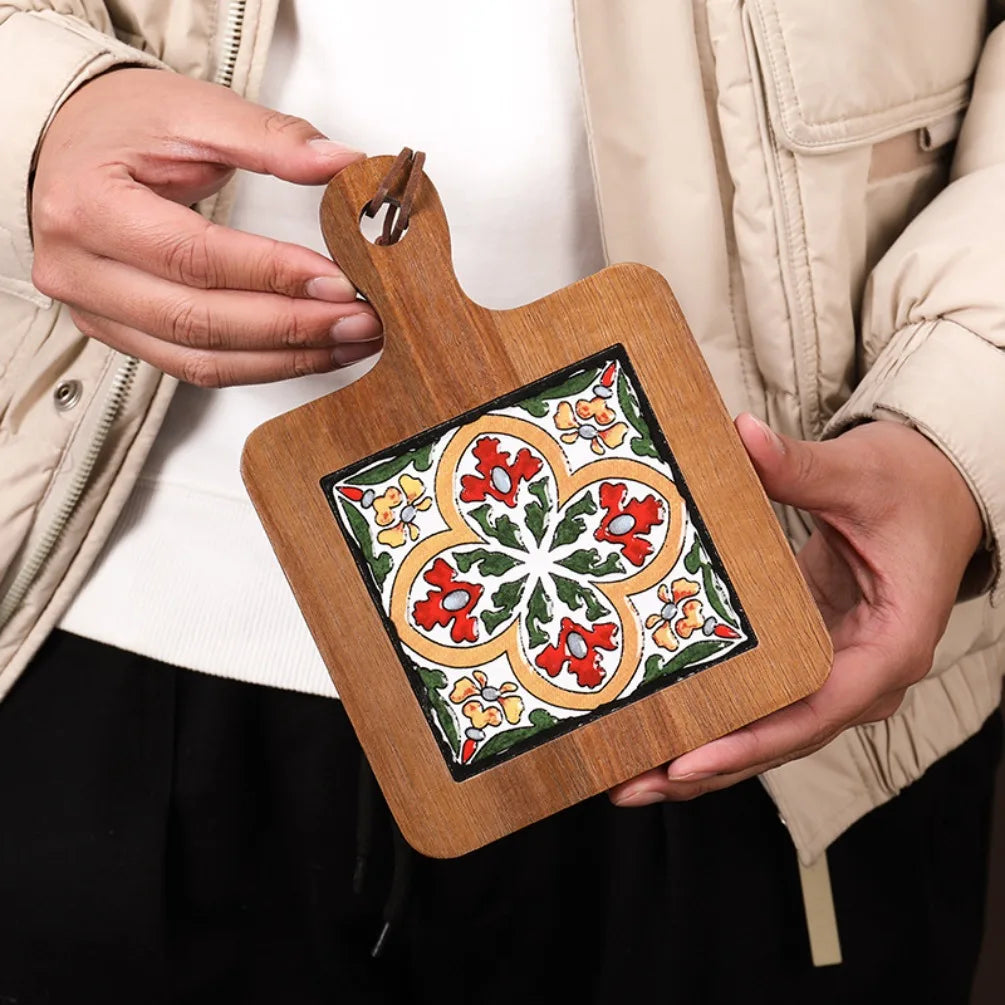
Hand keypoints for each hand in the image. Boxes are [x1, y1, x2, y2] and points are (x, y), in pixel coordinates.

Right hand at [31, 68, 381, 385]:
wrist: (70, 144)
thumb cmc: (120, 124)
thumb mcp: (195, 111)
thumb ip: (272, 139)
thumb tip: (342, 164)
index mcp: (90, 206)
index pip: (196, 257)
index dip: (273, 274)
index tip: (339, 280)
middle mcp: (82, 270)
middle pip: (201, 322)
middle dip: (292, 328)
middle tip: (360, 319)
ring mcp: (98, 312)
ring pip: (202, 361)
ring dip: (286, 359)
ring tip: (349, 341)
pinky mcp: (122, 334)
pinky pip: (197, 368)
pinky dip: (262, 365)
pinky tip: (311, 351)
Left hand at [611, 414, 983, 805]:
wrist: (938, 494)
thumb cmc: (910, 489)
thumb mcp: (859, 475)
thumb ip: (801, 467)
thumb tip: (741, 436)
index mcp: (890, 644)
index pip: (816, 710)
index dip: (750, 740)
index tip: (687, 759)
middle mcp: (866, 676)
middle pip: (782, 739)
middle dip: (709, 767)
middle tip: (631, 785)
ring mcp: (840, 673)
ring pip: (770, 732)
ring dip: (704, 756)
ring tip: (630, 777)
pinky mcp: (814, 660)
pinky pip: (764, 702)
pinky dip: (718, 720)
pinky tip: (662, 728)